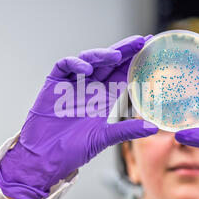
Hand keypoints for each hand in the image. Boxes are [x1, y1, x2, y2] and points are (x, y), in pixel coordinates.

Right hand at [0, 35, 157, 198]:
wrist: (44, 158)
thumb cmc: (72, 150)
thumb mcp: (103, 138)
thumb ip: (127, 131)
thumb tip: (153, 127)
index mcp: (103, 98)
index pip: (122, 73)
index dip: (135, 60)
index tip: (149, 47)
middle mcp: (89, 88)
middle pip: (108, 63)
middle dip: (124, 51)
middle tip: (140, 40)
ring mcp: (71, 84)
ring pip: (89, 60)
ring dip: (101, 55)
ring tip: (115, 56)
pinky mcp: (54, 84)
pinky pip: (64, 66)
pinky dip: (75, 64)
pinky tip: (86, 69)